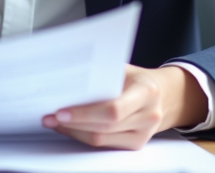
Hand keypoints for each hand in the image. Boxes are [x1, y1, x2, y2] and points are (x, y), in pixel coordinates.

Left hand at [41, 65, 207, 149]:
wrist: (164, 95)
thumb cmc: (138, 79)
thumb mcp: (124, 69)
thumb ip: (102, 75)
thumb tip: (67, 80)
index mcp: (146, 92)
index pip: (113, 109)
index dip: (85, 113)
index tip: (61, 111)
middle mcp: (148, 116)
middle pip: (104, 128)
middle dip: (72, 124)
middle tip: (50, 117)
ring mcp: (144, 134)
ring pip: (101, 140)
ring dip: (74, 132)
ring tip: (55, 122)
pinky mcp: (136, 145)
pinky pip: (105, 145)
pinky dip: (84, 136)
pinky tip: (71, 128)